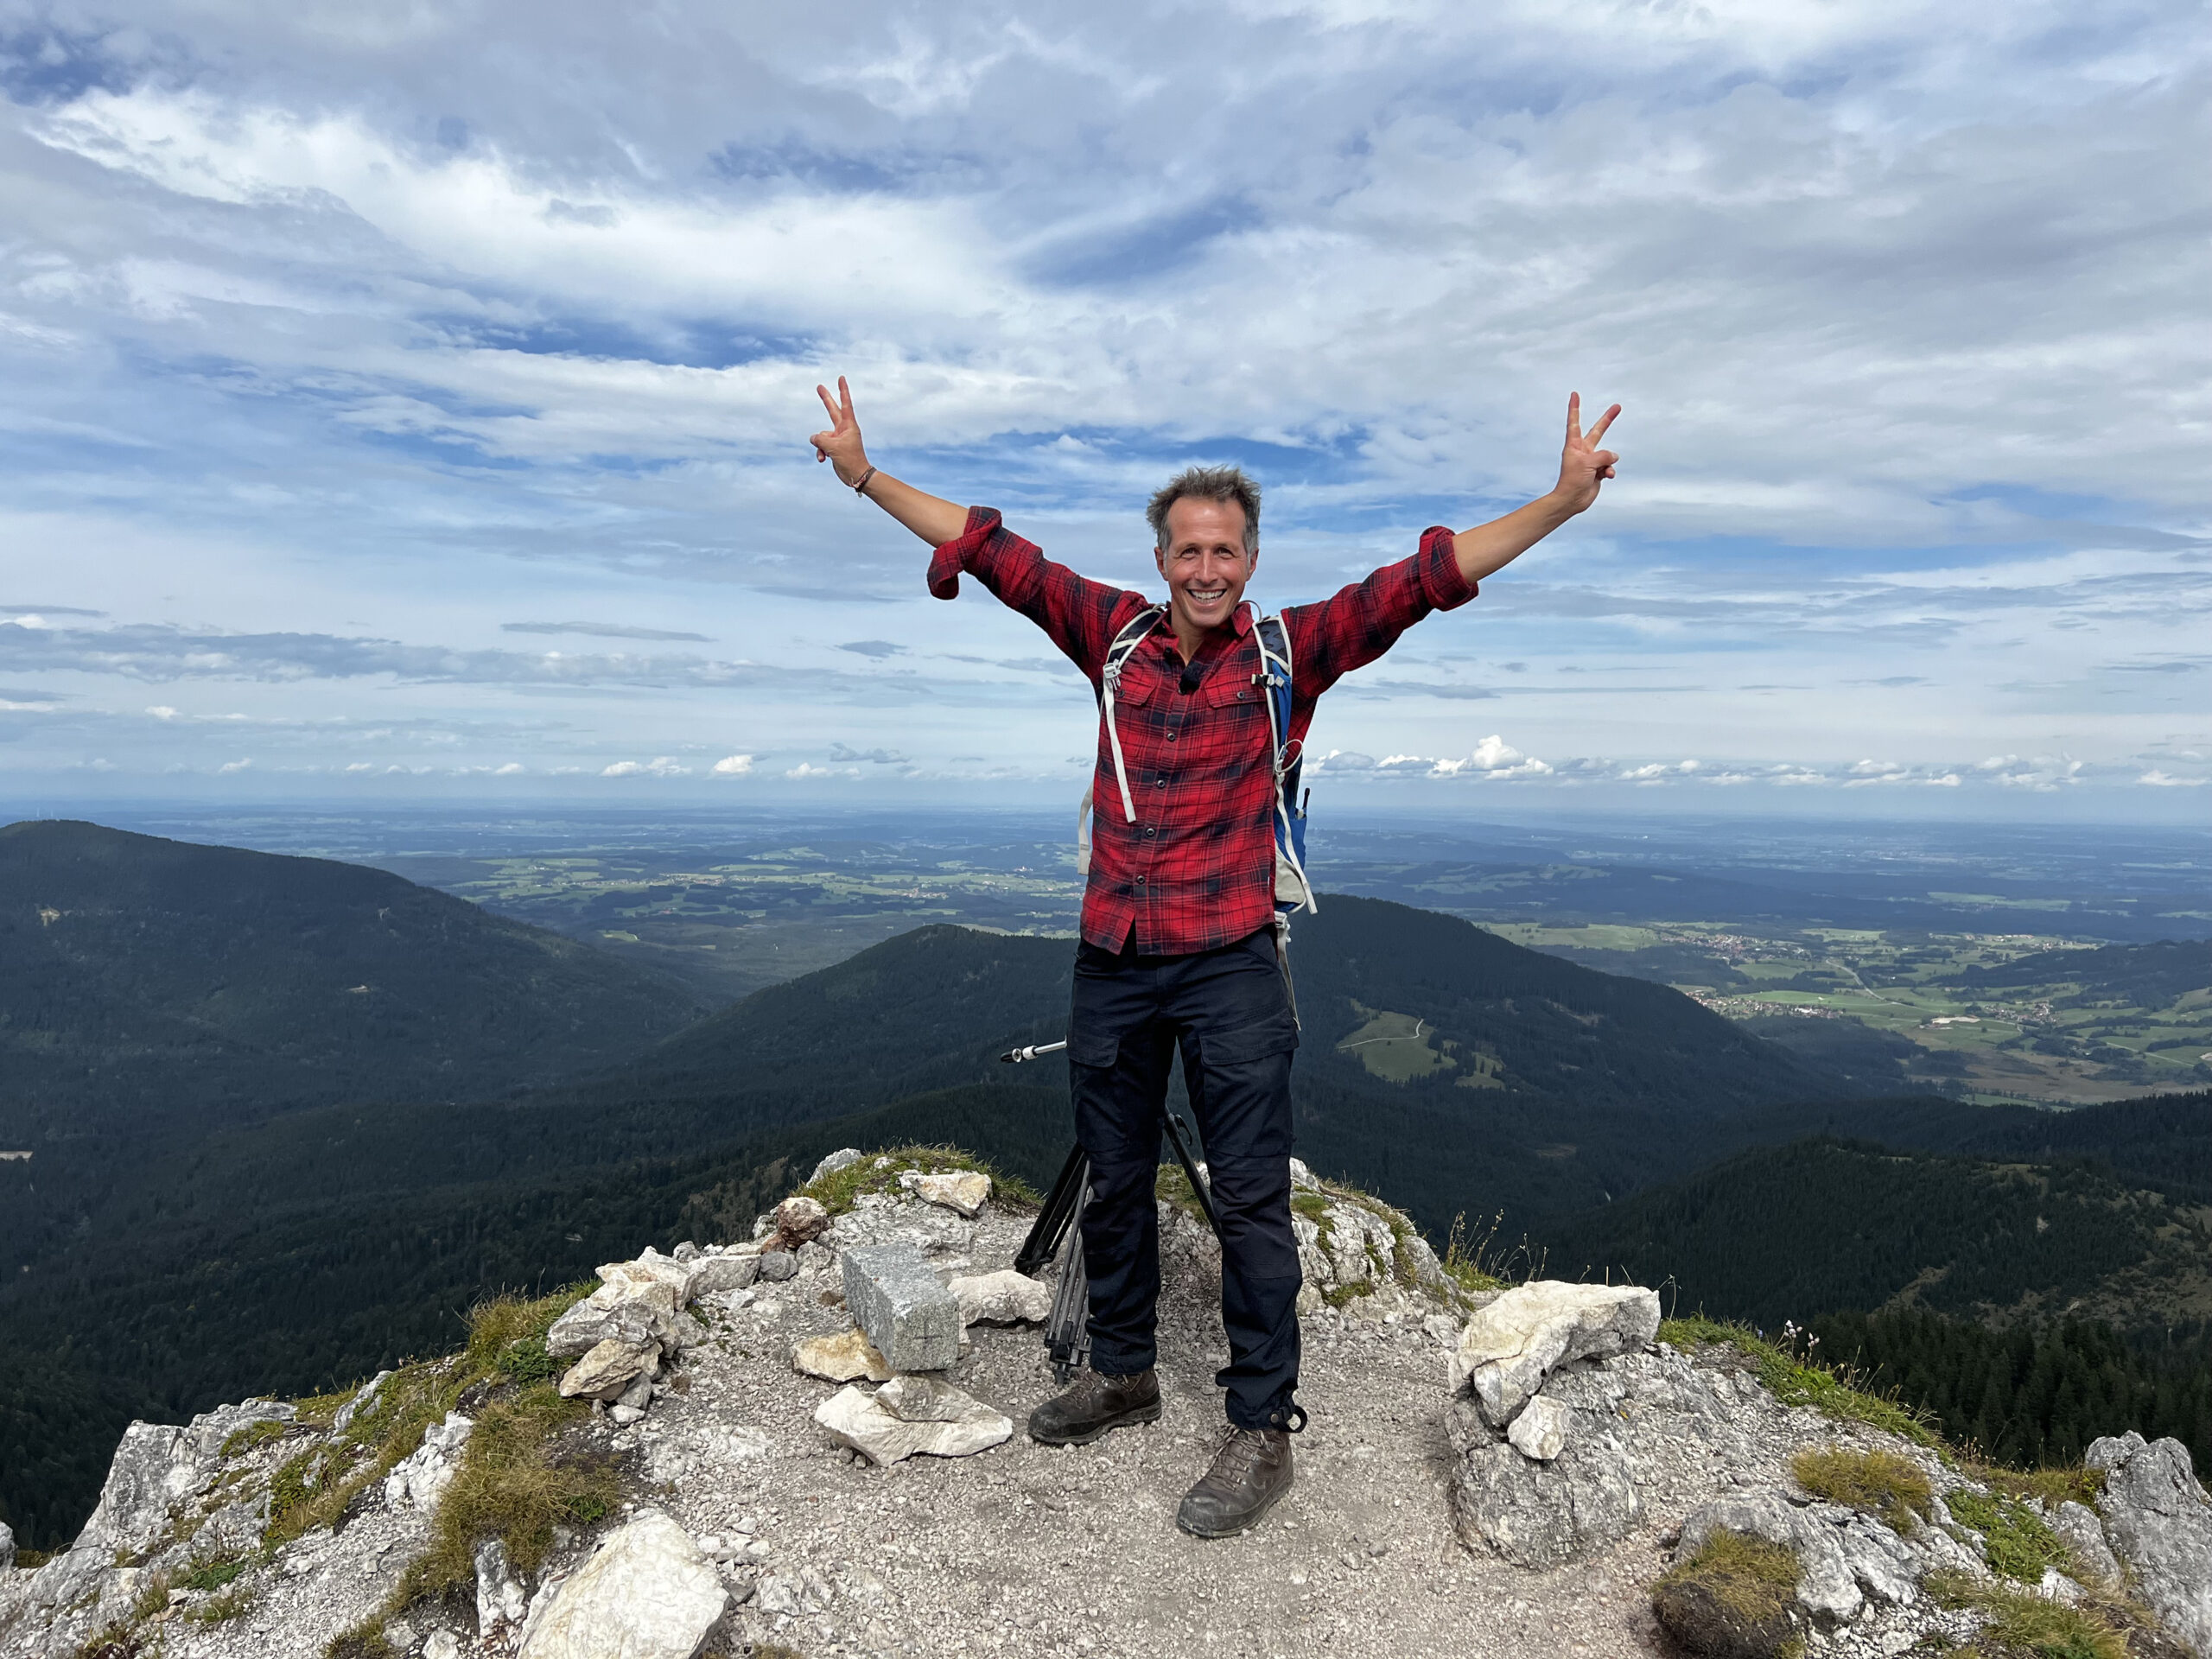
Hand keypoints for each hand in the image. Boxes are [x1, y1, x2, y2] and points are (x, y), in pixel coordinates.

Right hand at [809, 375, 868, 484]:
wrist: (856, 476)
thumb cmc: (850, 460)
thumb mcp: (833, 447)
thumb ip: (820, 439)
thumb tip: (813, 438)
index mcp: (849, 425)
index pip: (845, 404)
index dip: (842, 390)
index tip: (841, 378)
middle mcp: (843, 429)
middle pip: (832, 410)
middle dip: (825, 399)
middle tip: (819, 386)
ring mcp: (838, 438)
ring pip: (821, 436)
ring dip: (820, 446)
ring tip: (826, 455)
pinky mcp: (833, 447)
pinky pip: (821, 446)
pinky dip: (820, 453)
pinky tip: (824, 460)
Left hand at [1552, 392, 1620, 514]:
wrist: (1572, 500)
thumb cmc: (1573, 480)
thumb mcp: (1588, 463)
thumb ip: (1603, 455)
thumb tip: (1614, 456)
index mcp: (1574, 445)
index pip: (1574, 422)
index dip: (1574, 408)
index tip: (1574, 394)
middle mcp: (1583, 450)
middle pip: (1598, 431)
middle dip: (1608, 419)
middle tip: (1617, 406)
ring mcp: (1591, 460)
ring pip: (1608, 455)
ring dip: (1607, 463)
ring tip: (1599, 471)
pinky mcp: (1598, 471)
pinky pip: (1610, 467)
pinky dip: (1609, 471)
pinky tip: (1605, 477)